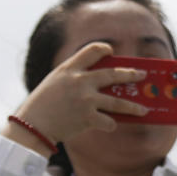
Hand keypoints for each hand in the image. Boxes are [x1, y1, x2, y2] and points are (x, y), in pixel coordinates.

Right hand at [2, 43, 148, 154]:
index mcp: (70, 69)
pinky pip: (109, 121)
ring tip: (144, 110)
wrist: (32, 126)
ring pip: (118, 102)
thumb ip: (74, 77)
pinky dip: (111, 124)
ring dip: (134, 107)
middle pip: (113, 74)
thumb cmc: (43, 105)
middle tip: (142, 75)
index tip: (112, 52)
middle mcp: (80, 81)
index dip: (105, 49)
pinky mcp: (88, 118)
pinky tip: (109, 125)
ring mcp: (86, 99)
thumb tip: (102, 82)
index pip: (92, 50)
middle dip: (131, 74)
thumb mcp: (55, 82)